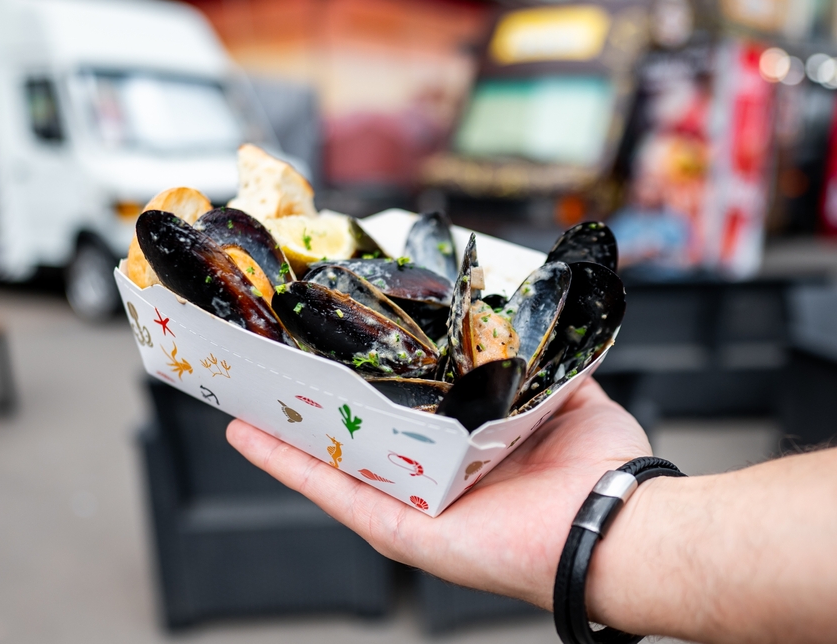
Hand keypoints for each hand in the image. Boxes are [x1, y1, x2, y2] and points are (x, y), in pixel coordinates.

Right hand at [226, 378, 650, 609]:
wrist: (619, 524)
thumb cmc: (602, 474)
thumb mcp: (570, 401)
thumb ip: (548, 369)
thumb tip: (543, 329)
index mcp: (465, 453)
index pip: (401, 417)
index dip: (363, 390)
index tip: (332, 356)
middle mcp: (430, 481)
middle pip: (355, 441)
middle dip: (311, 408)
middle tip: (271, 371)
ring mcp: (410, 507)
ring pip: (331, 466)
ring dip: (283, 433)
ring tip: (243, 396)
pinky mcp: (400, 531)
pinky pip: (336, 493)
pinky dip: (287, 464)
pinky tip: (250, 434)